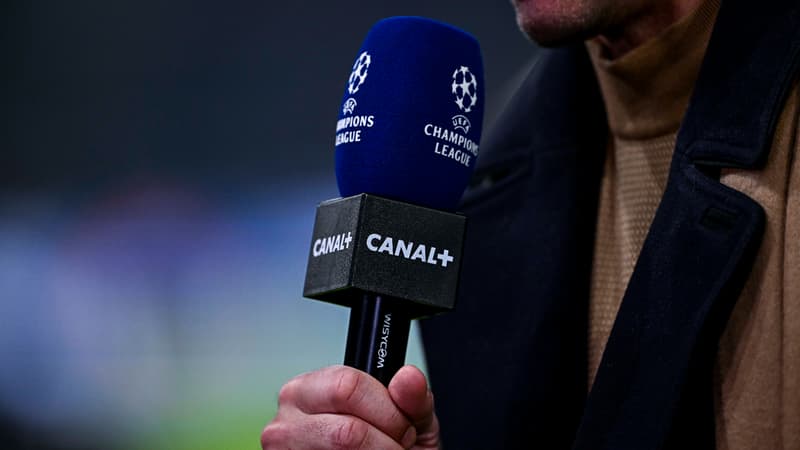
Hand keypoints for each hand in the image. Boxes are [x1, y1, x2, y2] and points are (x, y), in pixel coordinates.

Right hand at [261, 365, 439, 448]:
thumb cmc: (389, 444)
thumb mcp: (408, 417)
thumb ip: (412, 397)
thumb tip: (408, 377)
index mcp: (309, 387)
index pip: (347, 387)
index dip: (387, 412)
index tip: (403, 426)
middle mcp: (287, 418)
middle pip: (346, 431)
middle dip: (383, 441)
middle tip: (395, 445)